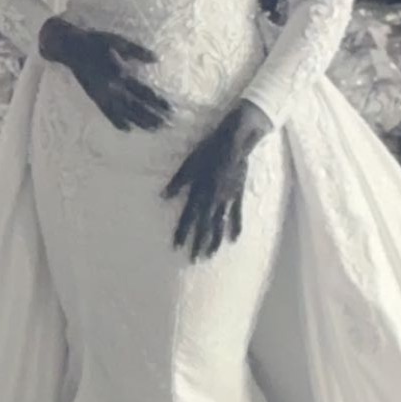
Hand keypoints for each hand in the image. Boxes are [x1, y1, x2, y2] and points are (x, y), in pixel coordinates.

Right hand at [38, 16, 171, 132]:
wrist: (71, 48)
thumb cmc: (97, 41)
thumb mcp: (120, 41)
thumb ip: (138, 52)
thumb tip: (157, 58)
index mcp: (122, 73)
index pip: (145, 92)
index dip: (158, 102)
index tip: (170, 109)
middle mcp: (114, 88)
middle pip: (137, 106)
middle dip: (153, 116)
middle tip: (167, 125)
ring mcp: (104, 94)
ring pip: (125, 112)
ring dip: (140, 121)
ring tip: (153, 129)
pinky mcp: (95, 97)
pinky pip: (107, 113)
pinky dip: (117, 122)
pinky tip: (127, 129)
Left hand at [163, 100, 270, 260]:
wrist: (233, 141)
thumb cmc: (208, 150)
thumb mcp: (189, 164)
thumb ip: (177, 182)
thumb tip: (162, 196)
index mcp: (198, 191)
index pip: (188, 217)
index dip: (182, 232)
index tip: (177, 247)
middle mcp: (212, 198)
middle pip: (204, 224)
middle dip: (198, 242)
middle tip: (194, 260)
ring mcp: (226, 198)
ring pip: (219, 223)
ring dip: (215, 239)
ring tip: (210, 254)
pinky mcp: (237, 194)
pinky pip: (236, 213)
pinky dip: (236, 226)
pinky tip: (234, 239)